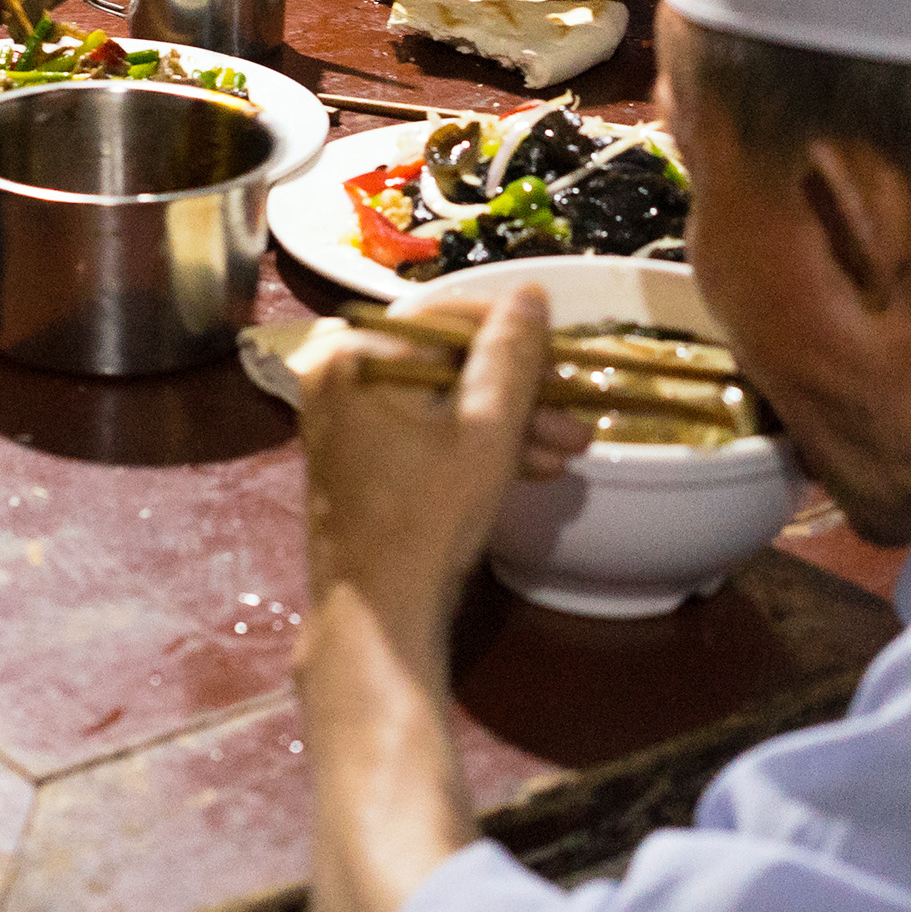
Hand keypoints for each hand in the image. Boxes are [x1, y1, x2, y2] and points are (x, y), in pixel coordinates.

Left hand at [297, 285, 552, 654]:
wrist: (378, 618)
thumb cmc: (426, 521)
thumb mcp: (485, 433)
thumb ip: (509, 357)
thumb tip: (529, 293)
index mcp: (352, 359)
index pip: (444, 318)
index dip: (511, 333)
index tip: (561, 353)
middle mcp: (336, 380)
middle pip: (445, 363)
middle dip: (518, 392)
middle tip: (573, 411)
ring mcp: (343, 422)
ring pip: (440, 402)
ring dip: (506, 423)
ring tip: (569, 447)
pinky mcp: (357, 459)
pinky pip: (423, 432)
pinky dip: (472, 447)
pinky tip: (533, 467)